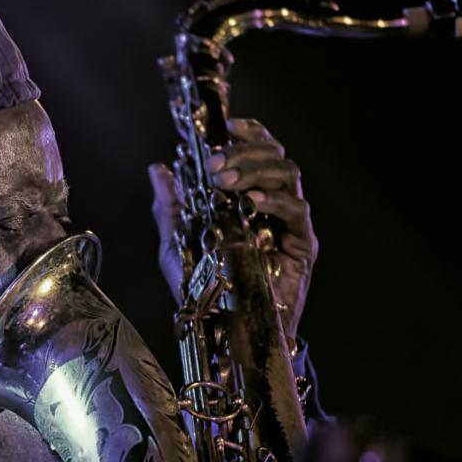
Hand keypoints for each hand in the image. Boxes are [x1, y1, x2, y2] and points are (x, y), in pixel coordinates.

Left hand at [149, 118, 318, 343]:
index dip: (246, 134)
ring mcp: (289, 224)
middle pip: (274, 156)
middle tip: (216, 165)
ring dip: (256, 170)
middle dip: (244, 152)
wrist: (227, 334)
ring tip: (228, 182)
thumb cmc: (206, 291)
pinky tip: (250, 203)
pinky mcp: (302, 245)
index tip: (225, 127)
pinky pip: (296, 210)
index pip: (258, 152)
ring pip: (288, 174)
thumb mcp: (178, 244)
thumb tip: (158, 169)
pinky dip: (274, 200)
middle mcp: (272, 204)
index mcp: (248, 197)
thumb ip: (171, 206)